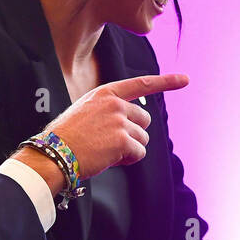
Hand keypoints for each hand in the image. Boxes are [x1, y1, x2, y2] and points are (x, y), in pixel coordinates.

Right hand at [16, 74, 189, 191]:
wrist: (53, 153)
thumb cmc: (67, 137)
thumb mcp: (86, 111)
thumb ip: (110, 110)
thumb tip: (135, 124)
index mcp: (106, 93)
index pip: (141, 84)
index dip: (166, 81)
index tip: (186, 79)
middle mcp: (115, 103)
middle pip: (145, 120)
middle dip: (133, 134)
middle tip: (110, 142)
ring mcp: (120, 120)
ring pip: (143, 139)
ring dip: (129, 149)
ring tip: (105, 150)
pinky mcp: (123, 139)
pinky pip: (139, 153)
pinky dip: (128, 160)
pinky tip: (109, 158)